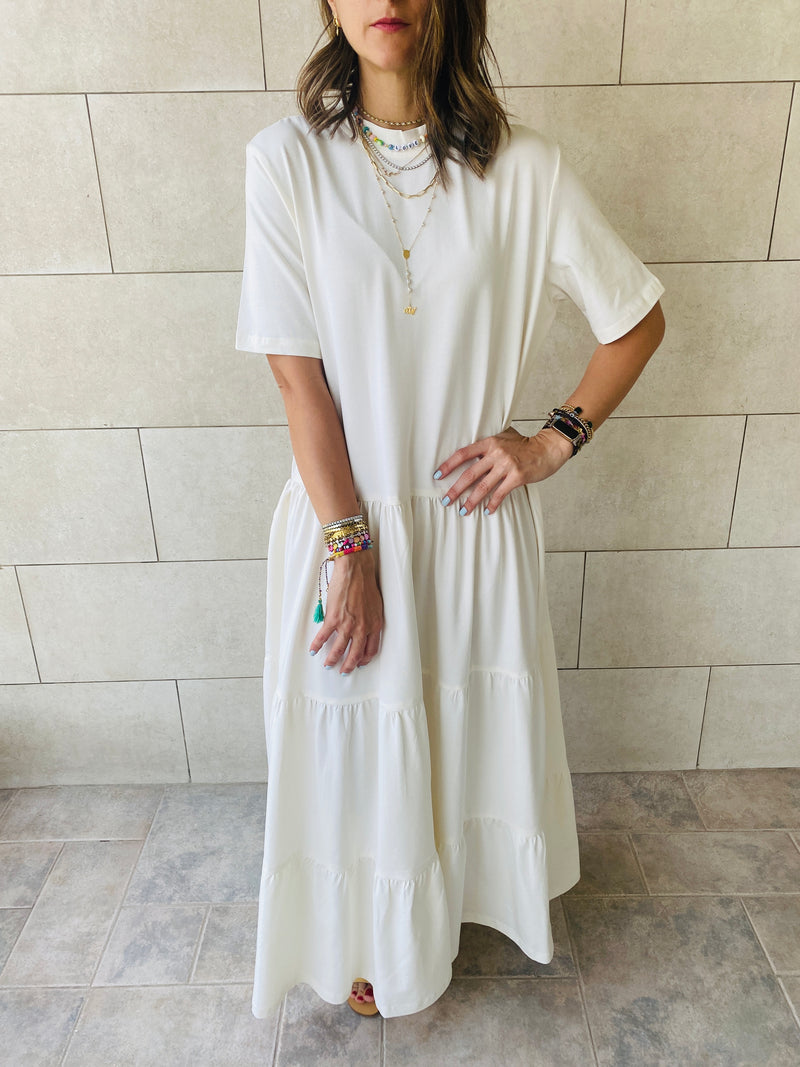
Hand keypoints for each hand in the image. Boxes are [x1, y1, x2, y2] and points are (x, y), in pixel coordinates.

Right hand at [309, 549, 383, 672]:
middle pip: (356, 654)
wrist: (356, 570)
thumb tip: (362, 627)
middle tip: (344, 671)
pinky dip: (317, 645)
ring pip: (339, 649)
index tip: (360, 663)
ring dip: (332, 660)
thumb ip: (369, 619)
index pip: (372, 649)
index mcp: (375, 624)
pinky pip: (324, 636)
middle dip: (349, 665)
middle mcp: (362, 628)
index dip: (365, 659)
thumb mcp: (375, 605)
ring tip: (328, 665)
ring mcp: (347, 625)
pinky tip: (313, 650)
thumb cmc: (366, 583)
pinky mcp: (334, 618)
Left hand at [433, 426, 573, 514]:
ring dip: (471, 501)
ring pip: (483, 486)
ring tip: (463, 511)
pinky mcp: (517, 477)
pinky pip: (500, 493)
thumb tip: (471, 454)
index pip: (463, 454)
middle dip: (456, 489)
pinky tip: (486, 511)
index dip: (448, 465)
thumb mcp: (504, 437)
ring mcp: (507, 465)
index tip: (437, 475)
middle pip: (470, 474)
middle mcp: (496, 453)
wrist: (547, 449)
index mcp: (489, 443)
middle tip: (445, 501)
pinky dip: (492, 503)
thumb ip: (488, 445)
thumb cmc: (525, 444)